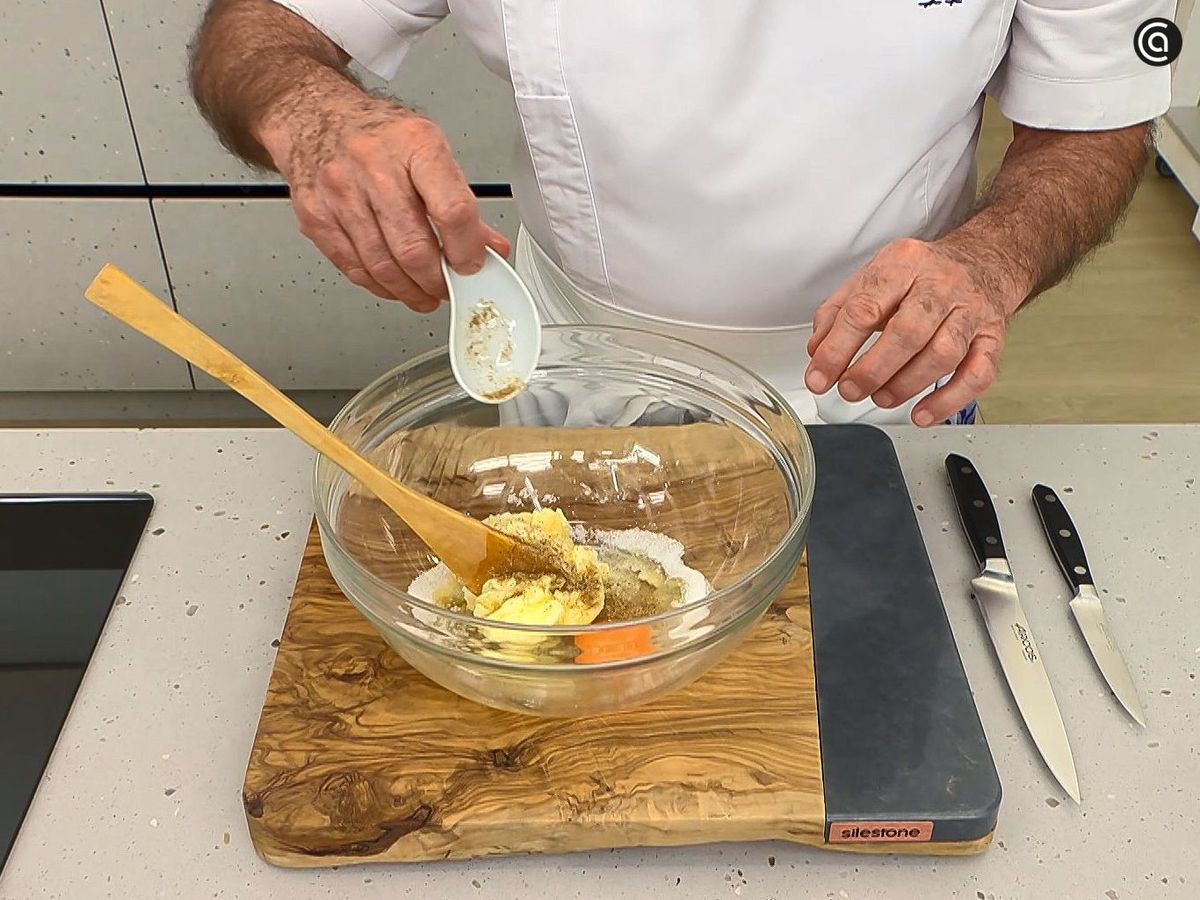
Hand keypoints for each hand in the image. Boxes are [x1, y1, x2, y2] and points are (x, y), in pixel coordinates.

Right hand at [258, 91, 509, 311]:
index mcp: (414, 145)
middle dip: (436, 281)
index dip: (466, 250)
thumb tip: (490, 248)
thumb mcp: (429, 151)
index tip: (472, 266)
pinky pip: (352, 266)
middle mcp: (373, 165)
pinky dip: (379, 285)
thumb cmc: (377, 134)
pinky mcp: (315, 215)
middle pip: (413, 247)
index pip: (452, 210)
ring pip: (382, 265)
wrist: (315, 115)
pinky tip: (393, 284)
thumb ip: (460, 202)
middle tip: (446, 288)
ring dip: (409, 290)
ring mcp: (339, 192)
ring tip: (423, 293)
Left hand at [804, 238, 1024, 425]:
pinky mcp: (993, 336)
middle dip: (873, 369)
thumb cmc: (922, 275)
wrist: (984, 260)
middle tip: (850, 390)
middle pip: (908, 332)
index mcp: (902, 265)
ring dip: (907, 384)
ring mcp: (972, 310)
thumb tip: (818, 351)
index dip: (836, 349)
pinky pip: (979, 373)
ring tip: (881, 398)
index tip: (819, 377)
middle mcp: (940, 284)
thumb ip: (839, 312)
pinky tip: (922, 414)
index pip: (864, 309)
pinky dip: (949, 400)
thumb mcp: (874, 277)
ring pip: (944, 353)